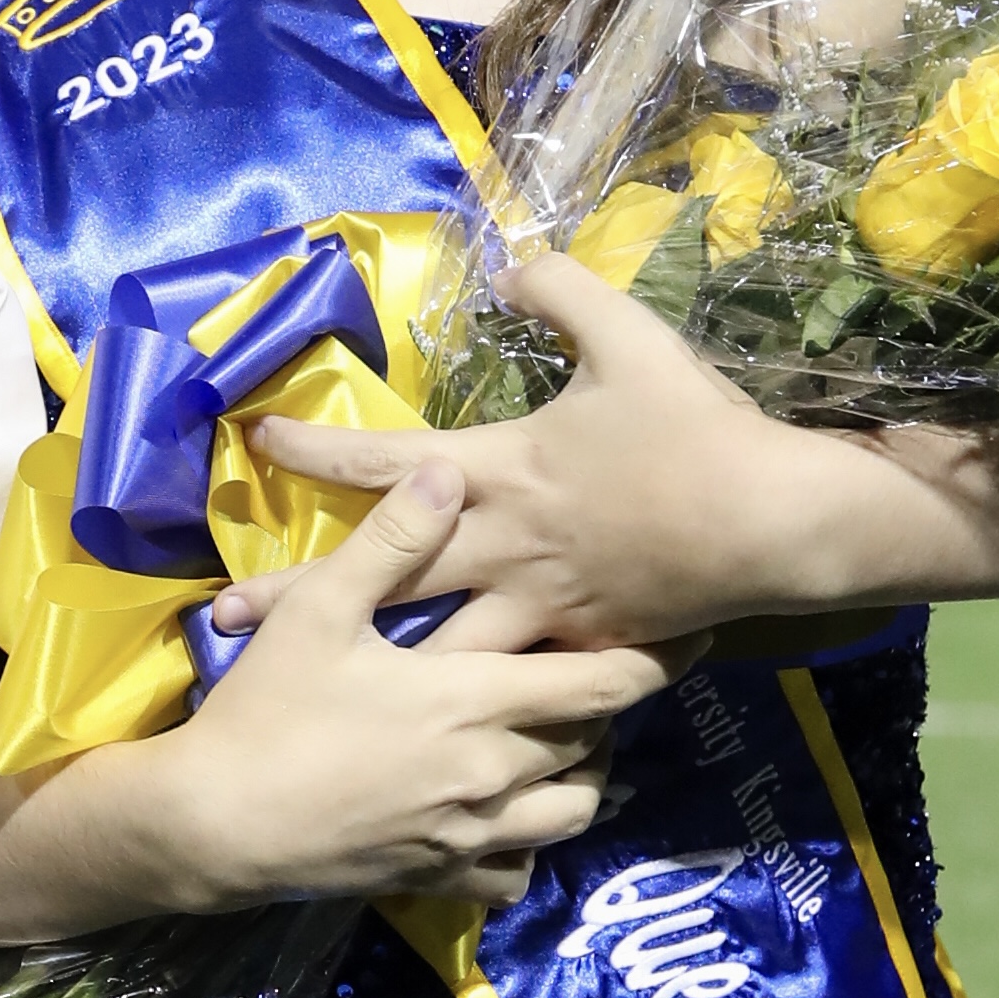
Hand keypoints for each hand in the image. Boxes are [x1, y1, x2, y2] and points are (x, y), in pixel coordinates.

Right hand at [97, 459, 687, 909]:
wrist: (215, 824)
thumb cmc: (267, 710)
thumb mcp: (320, 610)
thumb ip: (393, 540)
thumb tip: (449, 470)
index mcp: (476, 700)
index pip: (603, 683)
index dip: (658, 660)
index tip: (693, 636)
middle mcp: (494, 772)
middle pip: (595, 743)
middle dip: (610, 709)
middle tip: (606, 673)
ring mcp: (471, 834)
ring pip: (572, 811)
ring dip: (582, 775)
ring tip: (566, 743)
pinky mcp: (440, 877)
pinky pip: (517, 873)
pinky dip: (529, 847)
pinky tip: (509, 820)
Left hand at [239, 250, 909, 653]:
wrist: (774, 522)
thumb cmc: (695, 429)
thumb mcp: (629, 336)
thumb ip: (563, 291)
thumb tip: (510, 261)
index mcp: (499, 474)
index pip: (383, 464)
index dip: (313, 452)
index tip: (252, 444)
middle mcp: (503, 550)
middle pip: (379, 581)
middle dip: (298, 602)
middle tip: (224, 624)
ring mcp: (543, 608)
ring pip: (438, 652)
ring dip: (373, 672)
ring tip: (312, 700)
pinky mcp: (587, 645)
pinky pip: (522, 683)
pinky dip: (482, 706)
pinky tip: (441, 736)